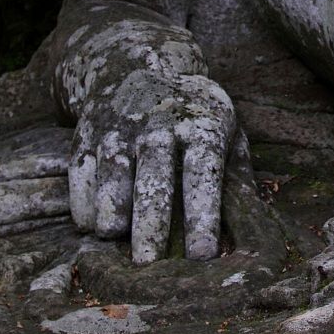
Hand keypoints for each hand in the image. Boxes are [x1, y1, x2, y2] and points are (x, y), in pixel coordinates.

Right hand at [69, 71, 235, 263]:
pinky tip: (93, 226)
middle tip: (149, 265)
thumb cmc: (193, 116)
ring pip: (113, 171)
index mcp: (201, 124)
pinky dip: (85, 199)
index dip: (202, 213)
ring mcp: (119, 126)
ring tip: (115, 241)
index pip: (203, 172)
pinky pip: (81, 170)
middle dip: (151, 222)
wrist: (135, 68)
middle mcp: (158, 123)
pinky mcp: (85, 133)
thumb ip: (238, 173)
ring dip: (113, 208)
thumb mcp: (225, 130)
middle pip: (154, 176)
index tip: (202, 255)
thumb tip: (253, 225)